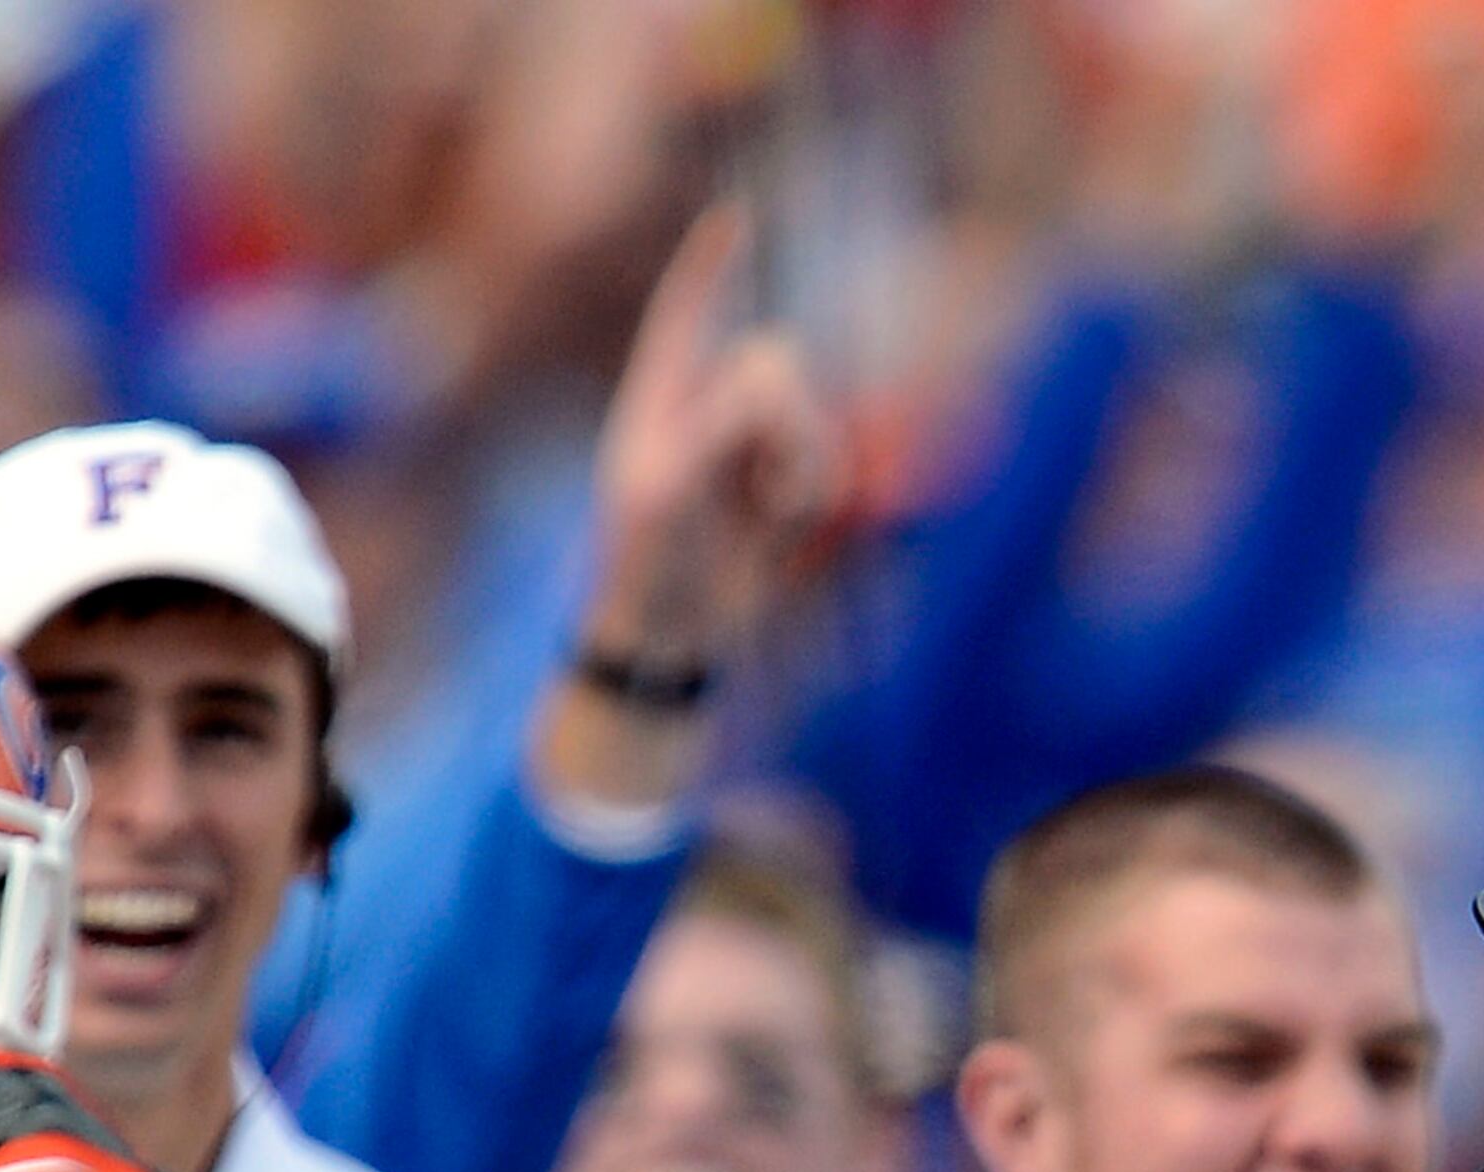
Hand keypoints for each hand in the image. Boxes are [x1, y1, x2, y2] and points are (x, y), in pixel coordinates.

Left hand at [581, 202, 841, 672]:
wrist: (671, 637)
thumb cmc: (648, 560)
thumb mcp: (669, 484)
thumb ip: (724, 418)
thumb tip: (780, 376)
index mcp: (661, 394)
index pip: (688, 312)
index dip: (712, 266)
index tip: (736, 222)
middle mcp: (710, 409)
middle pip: (782, 362)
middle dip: (783, 418)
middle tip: (750, 487)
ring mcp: (755, 450)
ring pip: (816, 416)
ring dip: (799, 469)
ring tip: (759, 521)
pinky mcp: (790, 491)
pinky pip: (835, 467)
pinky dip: (813, 502)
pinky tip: (779, 538)